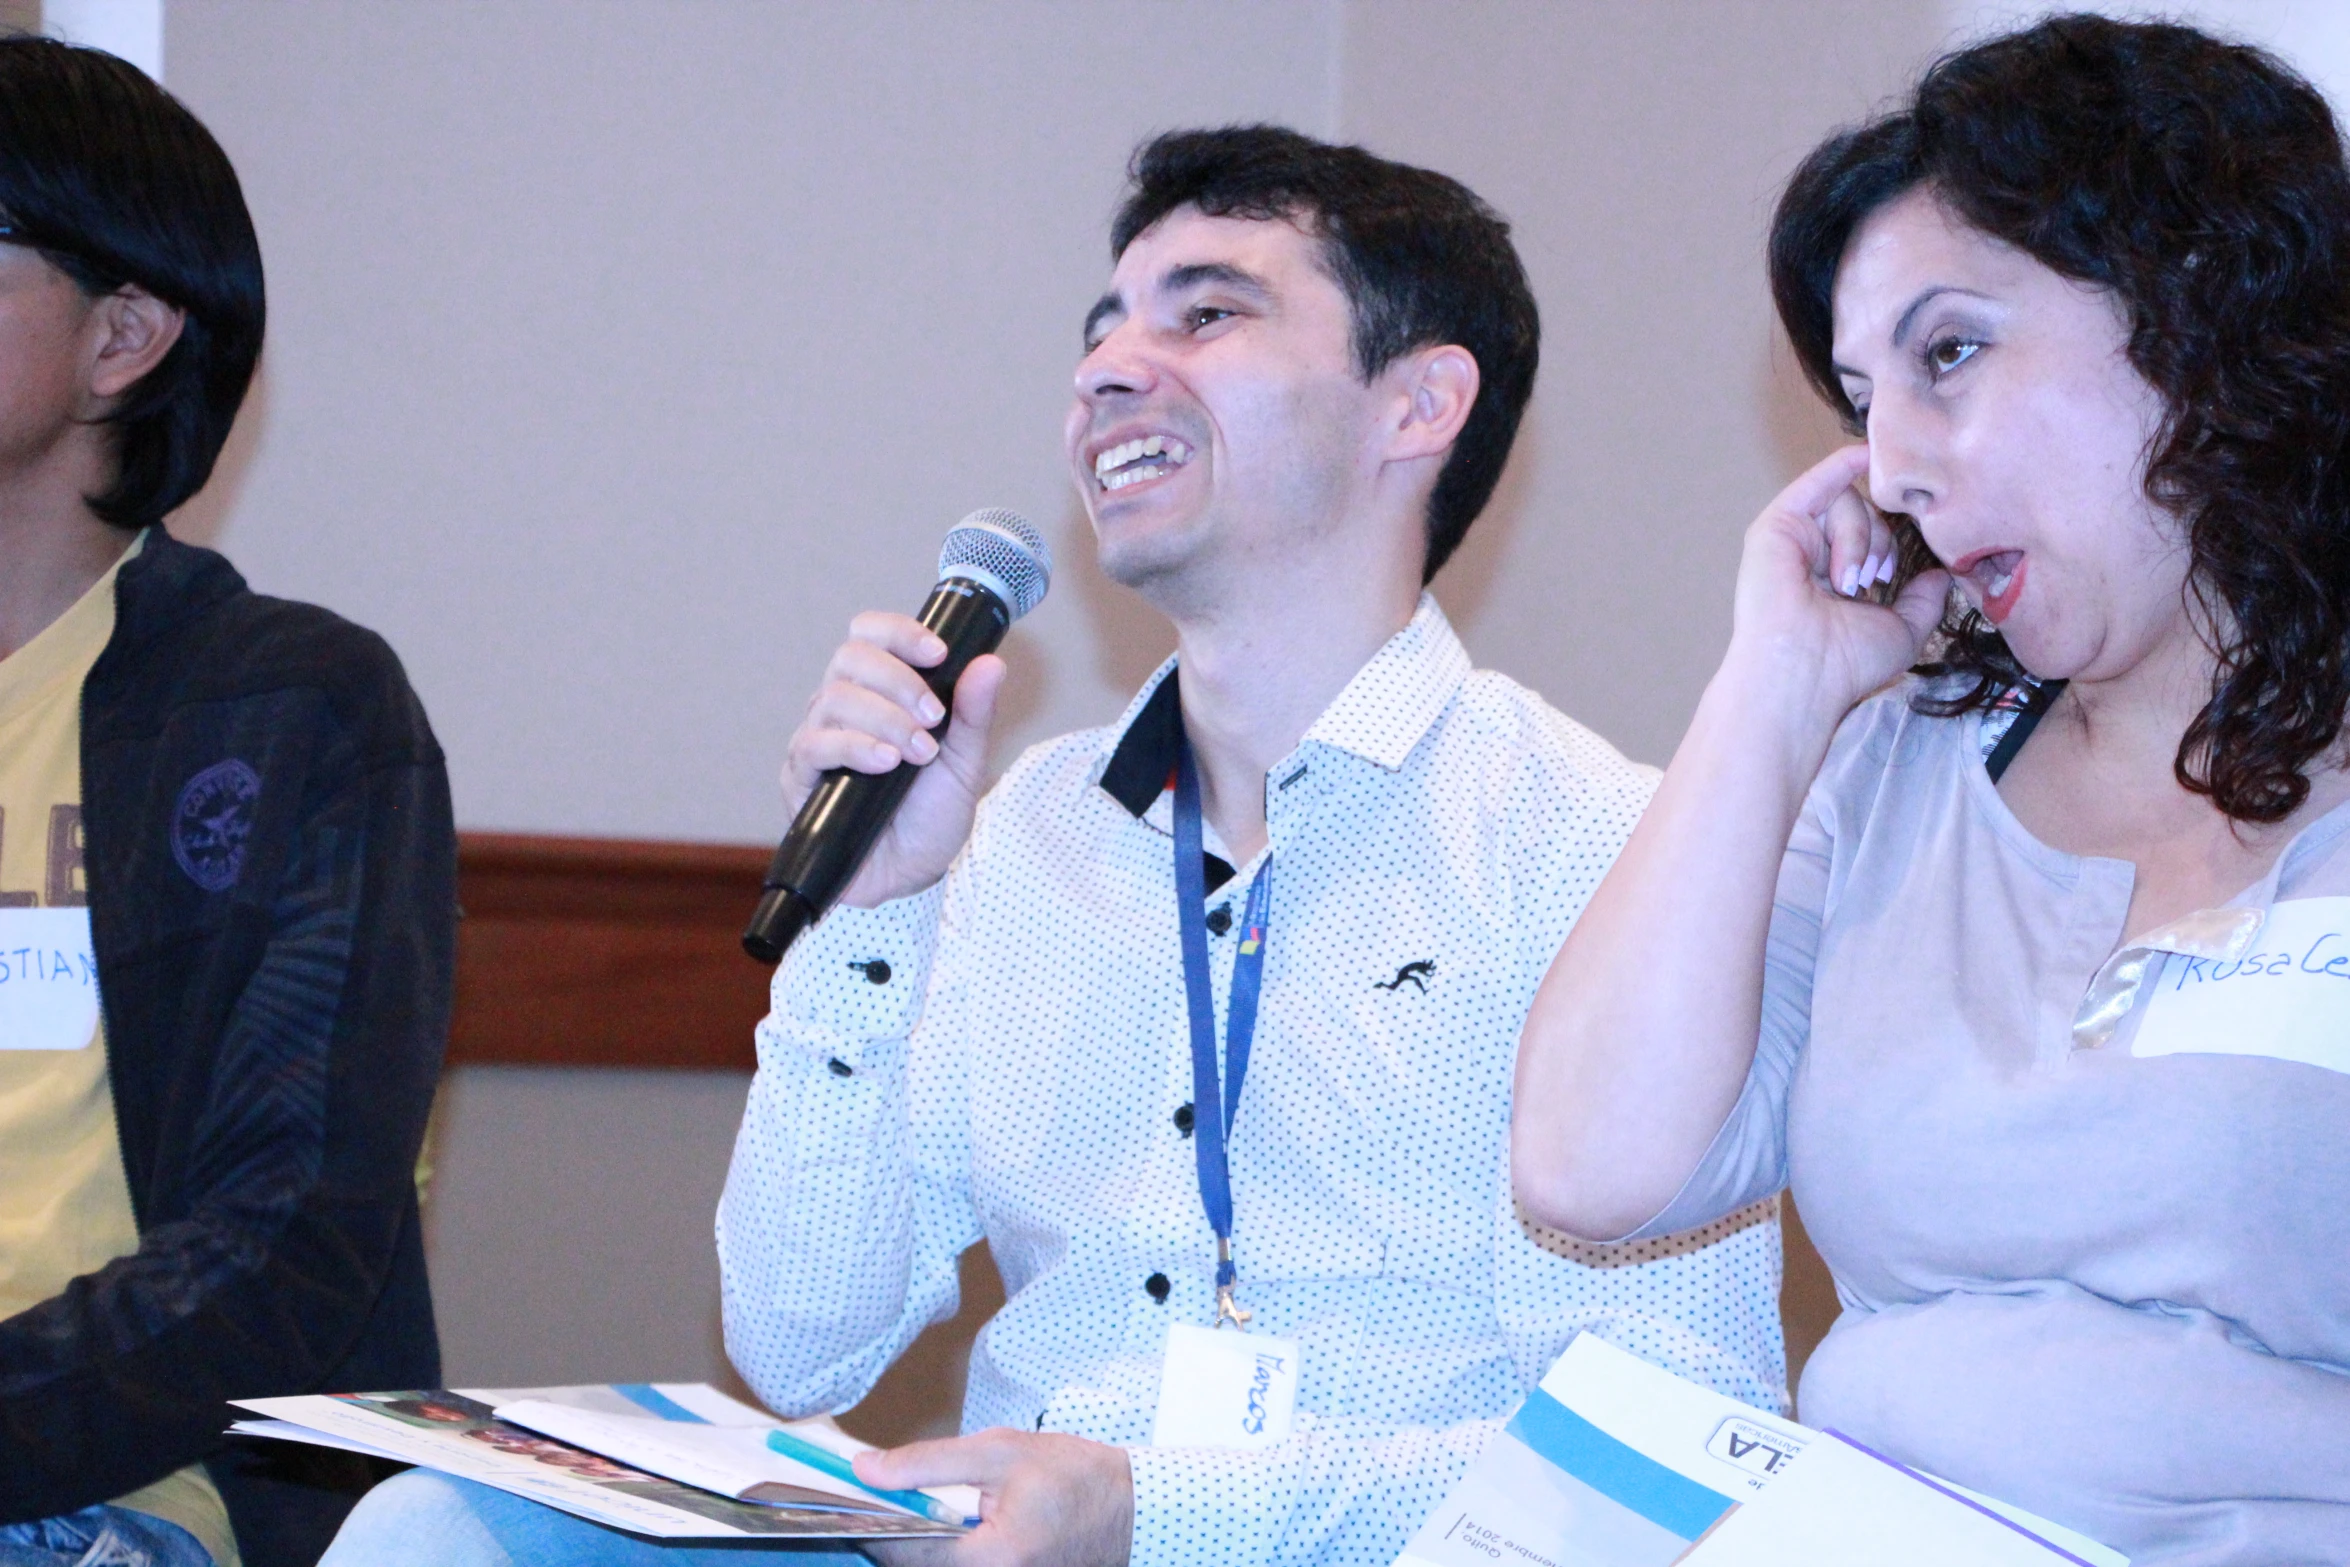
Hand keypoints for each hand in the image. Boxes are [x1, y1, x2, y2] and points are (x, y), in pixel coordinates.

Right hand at [781, 612, 1007, 906]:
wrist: (912, 873)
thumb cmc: (931, 814)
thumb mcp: (965, 762)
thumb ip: (974, 713)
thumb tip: (991, 664)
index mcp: (879, 691)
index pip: (870, 634)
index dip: (899, 632)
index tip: (939, 653)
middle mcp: (842, 707)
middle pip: (850, 657)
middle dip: (899, 680)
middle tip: (934, 718)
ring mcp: (818, 739)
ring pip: (834, 697)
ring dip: (885, 719)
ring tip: (918, 752)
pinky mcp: (801, 777)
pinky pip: (815, 745)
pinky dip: (855, 747)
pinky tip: (886, 762)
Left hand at [855, 1429, 1131, 1566]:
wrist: (1132, 1511)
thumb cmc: (1076, 1478)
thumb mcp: (1001, 1452)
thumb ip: (928, 1462)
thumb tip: (866, 1469)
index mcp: (992, 1559)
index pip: (904, 1552)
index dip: (871, 1522)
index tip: (849, 1493)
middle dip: (890, 1534)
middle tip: (879, 1495)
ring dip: (913, 1546)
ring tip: (912, 1509)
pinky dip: (937, 1554)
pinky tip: (939, 1529)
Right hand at [1725, 444, 1950, 723]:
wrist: (1804, 673)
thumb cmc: (1846, 662)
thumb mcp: (1902, 629)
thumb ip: (1924, 601)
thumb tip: (1941, 575)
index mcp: (1834, 579)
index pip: (1870, 536)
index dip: (1889, 542)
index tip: (1890, 572)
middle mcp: (1810, 556)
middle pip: (1863, 514)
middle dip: (1879, 539)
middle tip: (1872, 578)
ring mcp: (1791, 540)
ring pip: (1847, 502)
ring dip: (1859, 536)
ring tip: (1847, 579)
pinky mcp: (1775, 528)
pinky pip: (1815, 484)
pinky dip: (1840, 466)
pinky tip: (1865, 454)